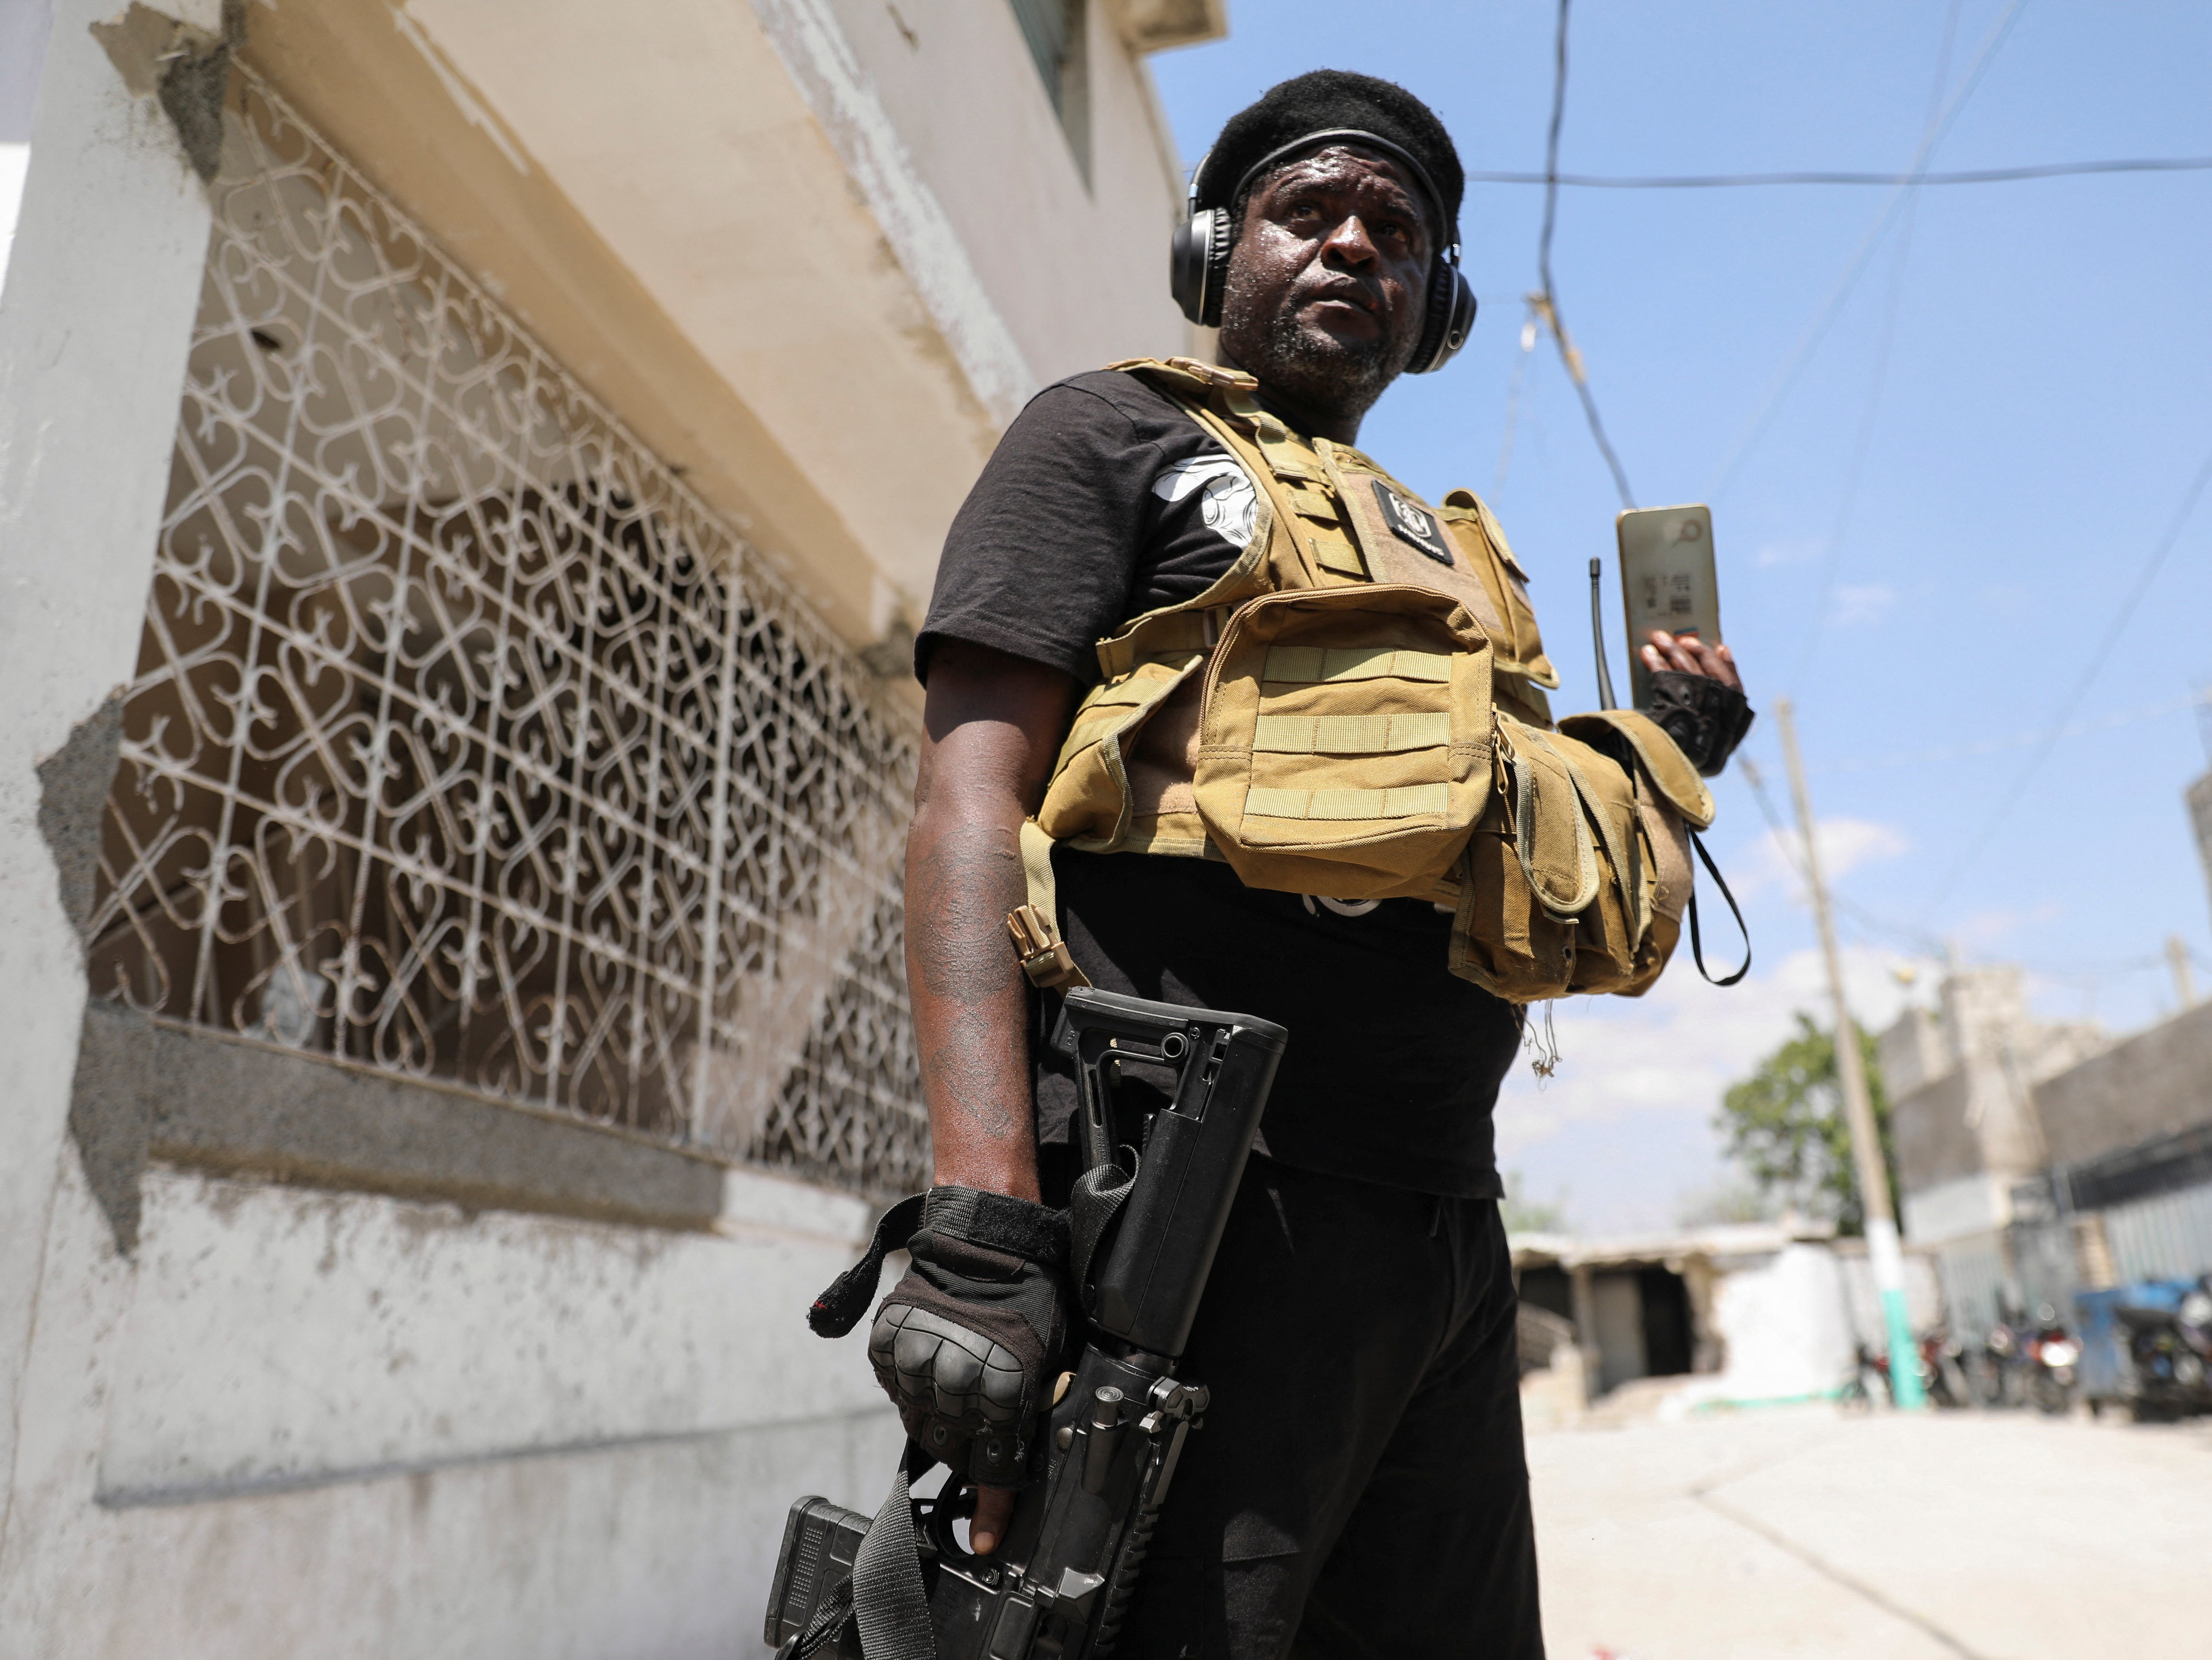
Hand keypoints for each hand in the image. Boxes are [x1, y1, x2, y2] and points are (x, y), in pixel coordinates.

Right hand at [865, 1190, 1070, 1542]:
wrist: (988, 1237)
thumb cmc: (1031, 1294)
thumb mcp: (1049, 1355)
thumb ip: (1033, 1411)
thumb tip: (1019, 1462)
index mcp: (1003, 1386)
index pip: (994, 1465)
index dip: (991, 1506)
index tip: (984, 1538)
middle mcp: (956, 1378)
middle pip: (951, 1449)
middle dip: (965, 1448)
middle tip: (976, 1425)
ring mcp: (915, 1359)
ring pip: (918, 1421)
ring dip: (935, 1416)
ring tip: (954, 1385)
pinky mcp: (888, 1342)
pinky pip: (894, 1387)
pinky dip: (909, 1386)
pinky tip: (930, 1365)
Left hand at [1637, 631, 1754, 776]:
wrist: (1625, 784)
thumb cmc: (1650, 762)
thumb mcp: (1677, 744)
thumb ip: (1693, 717)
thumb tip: (1693, 672)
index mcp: (1722, 749)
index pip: (1737, 702)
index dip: (1730, 672)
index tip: (1722, 648)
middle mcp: (1716, 741)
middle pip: (1717, 685)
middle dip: (1702, 656)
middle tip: (1686, 639)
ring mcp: (1696, 732)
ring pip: (1693, 678)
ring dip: (1676, 652)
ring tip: (1660, 638)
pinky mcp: (1670, 721)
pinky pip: (1668, 681)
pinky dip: (1658, 663)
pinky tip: (1647, 653)